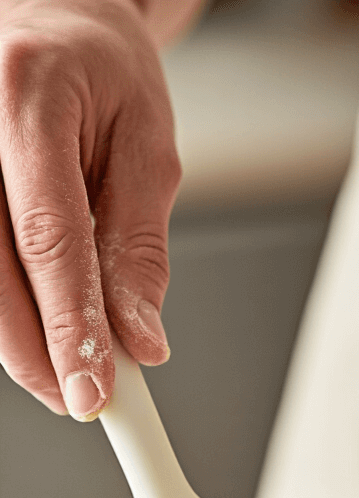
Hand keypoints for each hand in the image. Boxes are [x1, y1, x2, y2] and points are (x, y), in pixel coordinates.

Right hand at [0, 0, 180, 417]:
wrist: (48, 14)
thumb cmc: (98, 69)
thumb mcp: (147, 144)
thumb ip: (139, 246)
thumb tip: (140, 339)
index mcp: (27, 98)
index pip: (50, 238)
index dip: (70, 328)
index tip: (93, 391)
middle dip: (38, 354)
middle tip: (80, 400)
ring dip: (16, 341)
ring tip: (62, 369)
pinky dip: (2, 308)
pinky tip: (31, 327)